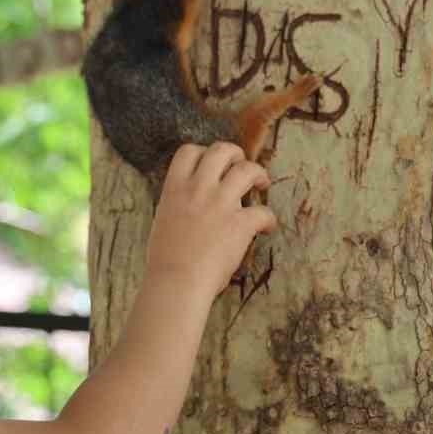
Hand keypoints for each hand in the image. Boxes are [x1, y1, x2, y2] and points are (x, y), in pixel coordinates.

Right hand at [146, 142, 274, 298]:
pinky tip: (266, 227)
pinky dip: (269, 219)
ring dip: (258, 173)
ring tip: (261, 184)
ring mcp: (220, 204)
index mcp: (175, 188)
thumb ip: (178, 205)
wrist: (175, 282)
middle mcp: (198, 189)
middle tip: (241, 165)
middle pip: (221, 151)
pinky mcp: (240, 224)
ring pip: (247, 169)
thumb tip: (189, 204)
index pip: (189, 151)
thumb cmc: (165, 261)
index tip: (212, 164)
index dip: (203, 153)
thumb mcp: (163, 221)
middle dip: (235, 154)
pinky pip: (264, 212)